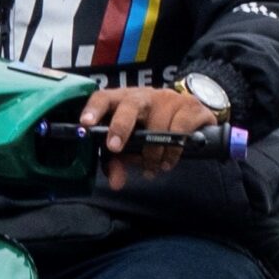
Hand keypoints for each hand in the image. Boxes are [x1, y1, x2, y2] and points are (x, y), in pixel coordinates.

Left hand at [77, 84, 216, 188]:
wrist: (192, 116)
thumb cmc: (153, 129)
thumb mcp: (132, 145)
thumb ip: (118, 162)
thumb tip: (116, 183)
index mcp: (123, 100)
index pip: (104, 97)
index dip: (94, 109)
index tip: (86, 123)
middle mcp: (144, 95)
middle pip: (130, 104)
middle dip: (120, 126)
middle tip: (114, 148)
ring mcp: (169, 98)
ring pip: (157, 125)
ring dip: (152, 153)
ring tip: (152, 167)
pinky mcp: (192, 106)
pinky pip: (180, 130)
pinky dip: (172, 151)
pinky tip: (168, 161)